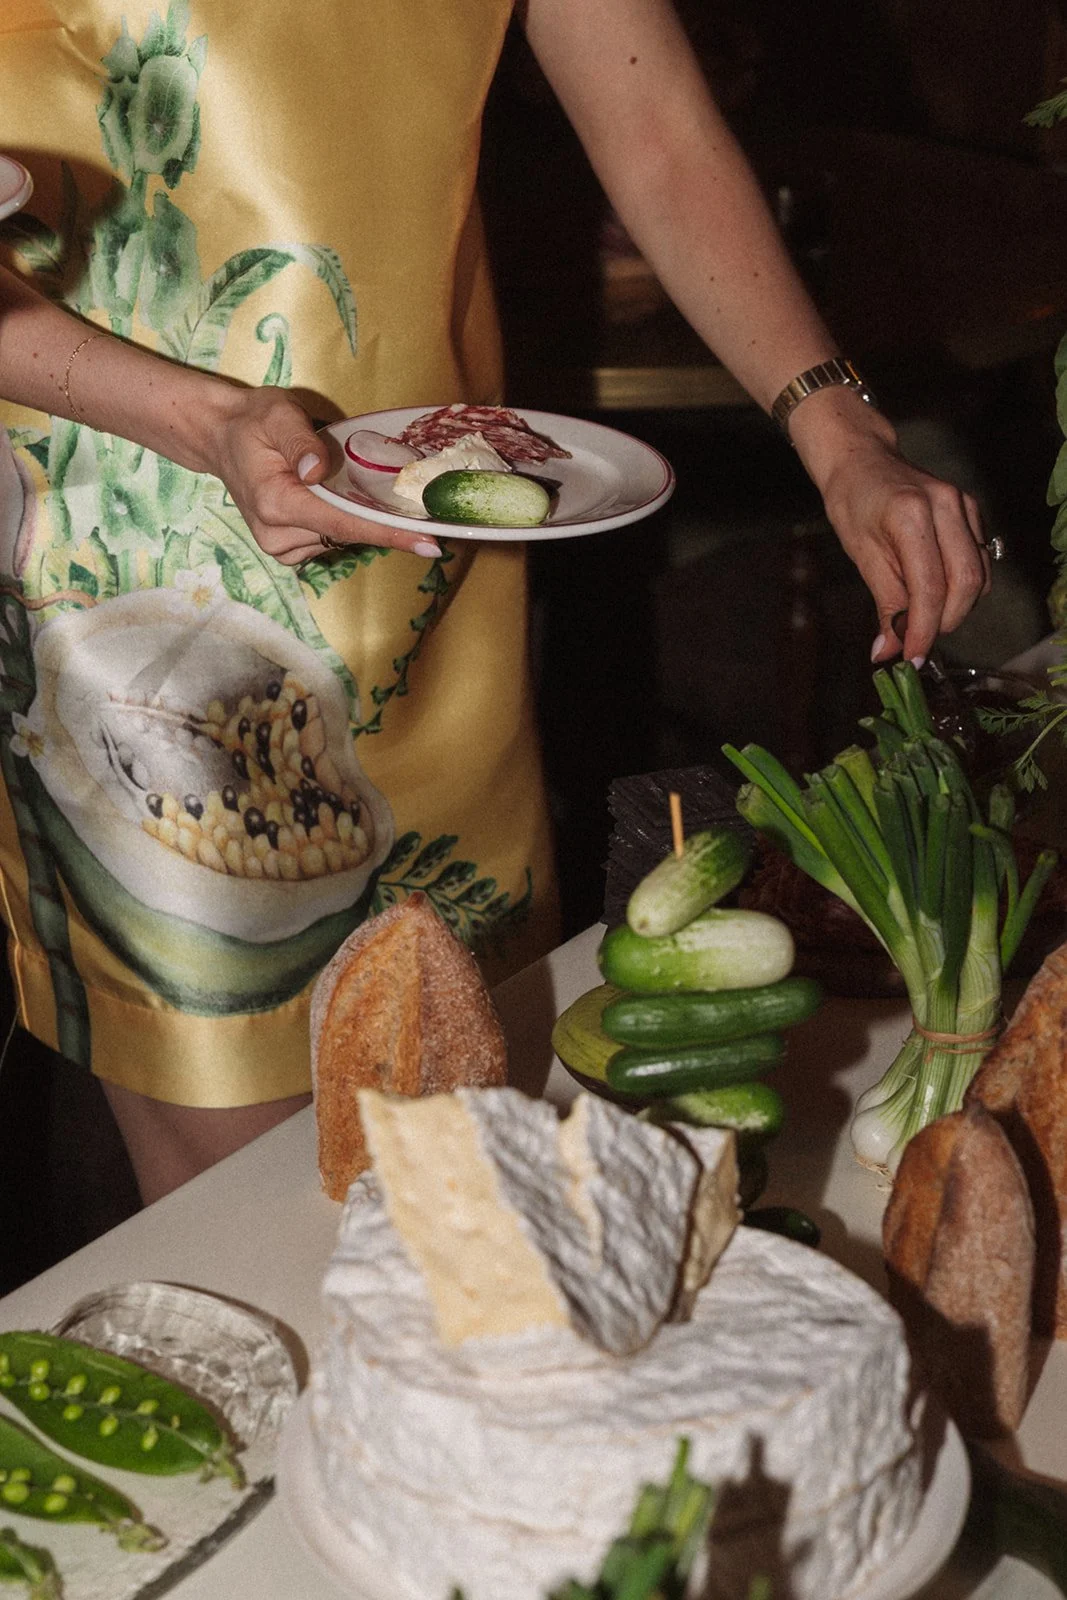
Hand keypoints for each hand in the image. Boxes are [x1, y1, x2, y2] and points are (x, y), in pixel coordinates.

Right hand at [201, 385, 441, 565]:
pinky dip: (346, 522)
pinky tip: (348, 500)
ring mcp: (282, 548)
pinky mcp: (289, 549)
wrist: (221, 439)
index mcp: (276, 503)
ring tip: (368, 490)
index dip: (388, 533)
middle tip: (426, 514)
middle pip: (347, 535)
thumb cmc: (253, 421)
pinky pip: (330, 538)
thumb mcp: (276, 413)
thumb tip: (319, 470)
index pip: (343, 523)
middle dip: (384, 524)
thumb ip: (300, 440)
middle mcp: (278, 536)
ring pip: (341, 539)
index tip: (429, 544)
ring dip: (362, 519)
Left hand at [790, 391, 989, 667]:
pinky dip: (963, 587)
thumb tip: (889, 650)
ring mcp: (964, 505)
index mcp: (911, 515)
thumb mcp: (861, 555)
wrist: (862, 459)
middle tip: (918, 641)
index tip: (913, 657)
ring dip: (956, 608)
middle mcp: (946, 506)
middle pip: (965, 583)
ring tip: (924, 619)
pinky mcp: (971, 510)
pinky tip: (937, 595)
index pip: (930, 586)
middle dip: (944, 622)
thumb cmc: (852, 502)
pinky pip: (979, 560)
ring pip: (979, 574)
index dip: (924, 629)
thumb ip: (884, 603)